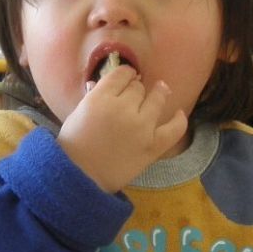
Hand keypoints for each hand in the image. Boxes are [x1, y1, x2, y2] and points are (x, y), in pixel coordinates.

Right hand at [57, 65, 187, 192]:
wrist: (81, 178)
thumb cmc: (74, 146)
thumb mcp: (77, 113)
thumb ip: (94, 96)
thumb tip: (106, 82)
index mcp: (100, 98)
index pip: (121, 74)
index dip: (126, 74)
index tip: (128, 78)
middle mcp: (123, 108)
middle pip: (138, 87)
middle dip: (136, 89)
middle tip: (135, 94)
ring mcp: (141, 126)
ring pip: (157, 99)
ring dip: (160, 92)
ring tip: (162, 90)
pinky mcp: (153, 145)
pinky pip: (174, 128)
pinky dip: (179, 120)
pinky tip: (179, 113)